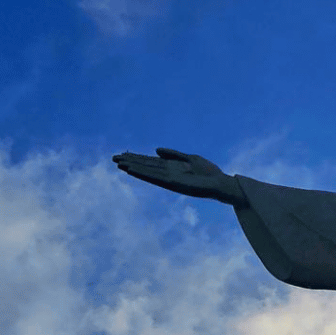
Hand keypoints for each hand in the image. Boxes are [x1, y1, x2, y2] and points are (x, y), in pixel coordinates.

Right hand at [112, 147, 243, 205]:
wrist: (221, 183)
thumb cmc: (209, 172)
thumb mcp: (190, 158)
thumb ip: (173, 154)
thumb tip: (156, 150)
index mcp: (172, 167)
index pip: (150, 162)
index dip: (137, 158)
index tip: (123, 154)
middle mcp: (168, 174)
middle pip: (146, 167)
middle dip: (131, 162)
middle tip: (113, 159)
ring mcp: (170, 179)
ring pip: (147, 172)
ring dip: (133, 168)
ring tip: (119, 164)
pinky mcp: (173, 184)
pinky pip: (155, 178)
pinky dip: (144, 174)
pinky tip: (133, 170)